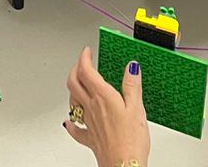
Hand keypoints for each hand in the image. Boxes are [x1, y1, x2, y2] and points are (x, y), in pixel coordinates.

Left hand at [65, 47, 149, 166]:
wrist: (123, 165)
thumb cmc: (131, 141)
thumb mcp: (137, 108)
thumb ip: (132, 86)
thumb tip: (131, 67)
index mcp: (102, 97)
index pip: (86, 71)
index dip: (84, 58)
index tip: (86, 51)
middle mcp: (91, 108)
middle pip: (73, 83)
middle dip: (75, 69)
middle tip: (81, 62)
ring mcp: (88, 123)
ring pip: (71, 101)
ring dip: (72, 89)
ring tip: (77, 83)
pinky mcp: (90, 138)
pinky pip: (75, 129)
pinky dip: (71, 122)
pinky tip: (69, 122)